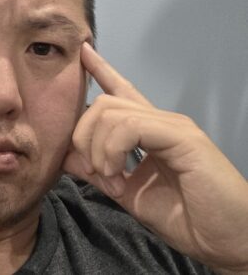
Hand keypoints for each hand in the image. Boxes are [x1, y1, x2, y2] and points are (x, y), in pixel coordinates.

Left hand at [62, 42, 247, 272]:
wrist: (226, 240)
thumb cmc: (186, 218)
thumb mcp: (128, 192)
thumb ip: (99, 171)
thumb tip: (66, 155)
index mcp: (149, 132)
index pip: (121, 91)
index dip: (100, 70)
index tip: (82, 52)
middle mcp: (160, 122)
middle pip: (102, 104)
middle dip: (83, 138)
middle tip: (97, 174)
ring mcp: (172, 126)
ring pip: (110, 113)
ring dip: (98, 150)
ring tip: (112, 181)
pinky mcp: (182, 136)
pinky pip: (130, 127)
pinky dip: (112, 151)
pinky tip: (118, 176)